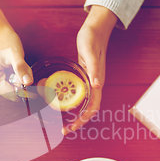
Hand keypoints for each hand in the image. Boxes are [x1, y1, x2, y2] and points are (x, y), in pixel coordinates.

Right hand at [0, 26, 32, 100]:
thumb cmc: (4, 40)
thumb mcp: (15, 55)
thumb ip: (21, 69)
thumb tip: (28, 83)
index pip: (12, 95)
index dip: (23, 87)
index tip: (27, 74)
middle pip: (13, 93)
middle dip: (21, 81)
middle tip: (21, 65)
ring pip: (14, 89)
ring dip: (20, 78)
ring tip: (16, 64)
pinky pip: (11, 84)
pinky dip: (17, 77)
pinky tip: (13, 66)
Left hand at [63, 6, 116, 133]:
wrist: (95, 30)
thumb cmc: (92, 39)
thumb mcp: (90, 53)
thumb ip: (94, 69)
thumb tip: (97, 85)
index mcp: (97, 81)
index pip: (93, 107)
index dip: (84, 119)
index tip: (73, 126)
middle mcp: (94, 84)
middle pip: (88, 109)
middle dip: (78, 121)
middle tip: (64, 130)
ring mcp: (89, 81)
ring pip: (84, 104)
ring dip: (75, 115)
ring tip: (63, 123)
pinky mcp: (84, 77)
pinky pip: (79, 95)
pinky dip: (72, 103)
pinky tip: (62, 105)